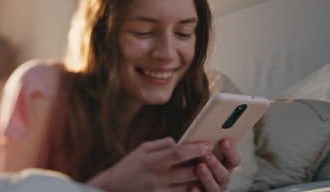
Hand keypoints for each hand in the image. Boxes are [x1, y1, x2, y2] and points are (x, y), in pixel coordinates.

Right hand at [87, 137, 212, 191]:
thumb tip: (181, 143)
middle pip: (188, 173)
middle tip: (214, 158)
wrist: (114, 188)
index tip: (208, 143)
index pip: (178, 153)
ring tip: (209, 170)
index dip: (195, 148)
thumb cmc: (130, 165)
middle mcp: (156, 178)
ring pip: (189, 187)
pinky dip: (192, 190)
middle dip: (204, 165)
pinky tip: (198, 183)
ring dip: (202, 179)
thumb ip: (163, 144)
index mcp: (151, 161)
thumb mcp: (143, 149)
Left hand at [192, 139, 240, 191]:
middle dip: (216, 163)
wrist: (178, 177)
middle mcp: (221, 179)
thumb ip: (200, 145)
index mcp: (224, 166)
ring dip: (207, 177)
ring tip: (199, 167)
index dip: (231, 151)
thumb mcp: (195, 151)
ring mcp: (213, 189)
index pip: (234, 160)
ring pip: (214, 187)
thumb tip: (192, 135)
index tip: (224, 141)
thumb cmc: (189, 160)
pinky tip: (192, 187)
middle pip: (225, 174)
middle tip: (206, 154)